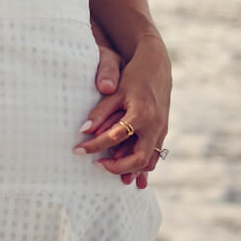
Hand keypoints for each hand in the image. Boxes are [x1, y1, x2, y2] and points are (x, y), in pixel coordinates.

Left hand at [74, 38, 170, 187]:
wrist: (157, 67)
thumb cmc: (133, 77)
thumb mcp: (115, 92)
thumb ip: (100, 112)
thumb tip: (83, 131)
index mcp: (141, 114)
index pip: (114, 137)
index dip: (94, 145)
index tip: (78, 149)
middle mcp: (155, 126)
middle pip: (139, 159)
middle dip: (117, 167)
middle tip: (97, 164)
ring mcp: (161, 131)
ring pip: (150, 162)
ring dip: (130, 170)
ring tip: (109, 168)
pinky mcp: (162, 132)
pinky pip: (155, 156)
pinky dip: (141, 166)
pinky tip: (128, 174)